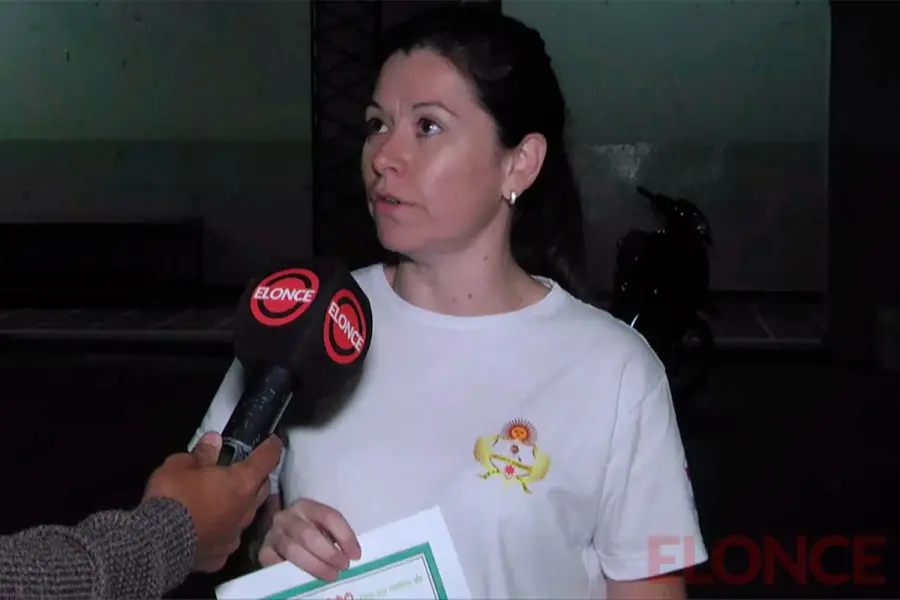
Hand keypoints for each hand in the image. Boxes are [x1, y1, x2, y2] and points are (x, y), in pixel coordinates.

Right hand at [143, 432, 282, 571]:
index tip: (271, 441)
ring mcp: (235, 535)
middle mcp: (246, 510)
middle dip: (256, 478)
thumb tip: (214, 441)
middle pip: (262, 488)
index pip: (268, 458)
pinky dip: (221, 530)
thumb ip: (202, 453)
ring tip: (222, 500)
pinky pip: (227, 538)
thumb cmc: (173, 497)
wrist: (156, 544)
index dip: (271, 447)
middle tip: (241, 470)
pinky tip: (207, 527)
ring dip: (239, 505)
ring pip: (246, 515)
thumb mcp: (181, 465)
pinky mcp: (221, 555)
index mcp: (242, 483)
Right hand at [258, 498, 361, 580]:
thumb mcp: (322, 528)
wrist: (280, 537)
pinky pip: (277, 564)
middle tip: (343, 567)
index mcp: (306, 506)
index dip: (345, 536)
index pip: (329, 516)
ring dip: (315, 565)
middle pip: (308, 534)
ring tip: (331, 575)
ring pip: (293, 550)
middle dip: (329, 553)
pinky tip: (307, 580)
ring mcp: (272, 534)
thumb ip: (334, 536)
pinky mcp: (263, 552)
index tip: (356, 555)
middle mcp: (286, 517)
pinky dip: (294, 573)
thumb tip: (352, 554)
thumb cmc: (309, 533)